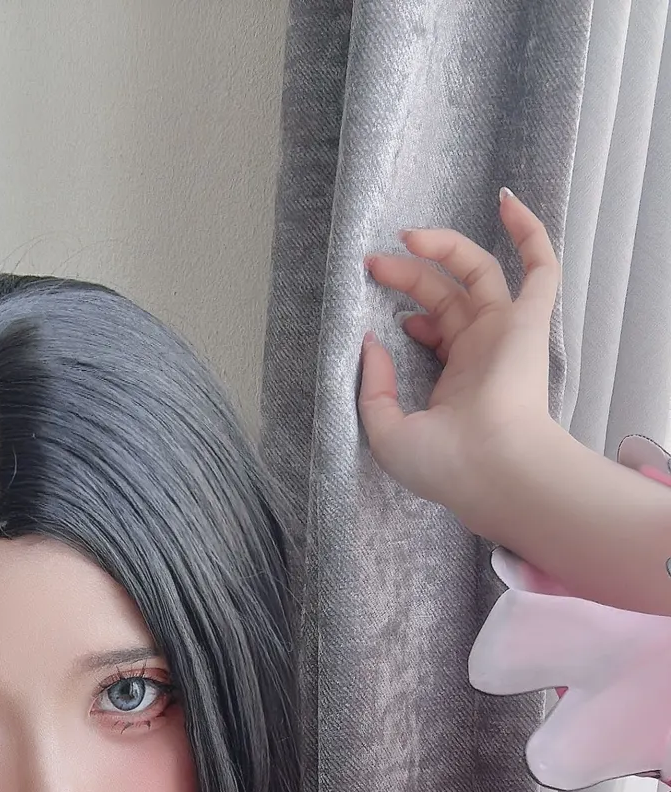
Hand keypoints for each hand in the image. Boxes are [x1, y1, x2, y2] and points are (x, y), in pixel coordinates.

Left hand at [358, 190, 560, 534]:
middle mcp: (482, 351)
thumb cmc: (444, 464)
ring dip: (446, 247)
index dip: (408, 311)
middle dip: (409, 275)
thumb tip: (371, 343)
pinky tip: (505, 202)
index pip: (434, 328)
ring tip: (408, 237)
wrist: (493, 468)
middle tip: (374, 264)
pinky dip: (528, 232)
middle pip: (446, 294)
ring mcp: (507, 333)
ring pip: (482, 271)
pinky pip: (540, 267)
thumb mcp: (387, 432)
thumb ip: (373, 390)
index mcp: (455, 380)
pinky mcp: (530, 321)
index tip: (374, 312)